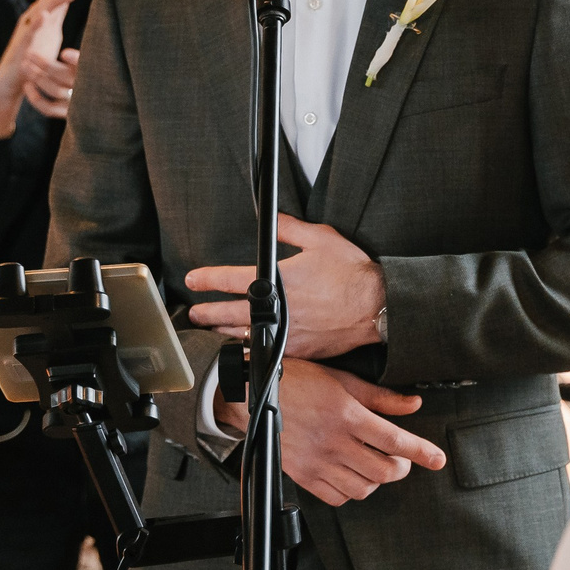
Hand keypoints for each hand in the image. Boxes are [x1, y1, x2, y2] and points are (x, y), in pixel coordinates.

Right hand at [0, 0, 88, 132]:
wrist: (12, 81)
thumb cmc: (33, 56)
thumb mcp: (50, 31)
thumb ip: (58, 13)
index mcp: (43, 16)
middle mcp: (33, 19)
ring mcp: (26, 32)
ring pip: (42, 11)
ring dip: (56, 0)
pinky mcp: (20, 47)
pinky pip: (29, 34)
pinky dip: (37, 24)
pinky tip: (46, 15)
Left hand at [188, 217, 385, 358]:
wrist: (377, 307)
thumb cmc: (352, 273)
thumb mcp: (321, 239)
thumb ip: (290, 229)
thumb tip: (273, 218)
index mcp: (276, 281)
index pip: (229, 279)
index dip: (206, 278)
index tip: (193, 279)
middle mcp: (275, 310)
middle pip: (227, 314)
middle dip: (206, 313)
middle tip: (194, 313)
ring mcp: (285, 333)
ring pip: (244, 335)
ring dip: (224, 331)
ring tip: (213, 328)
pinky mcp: (299, 350)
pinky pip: (266, 350)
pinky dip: (252, 346)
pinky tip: (247, 344)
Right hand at [219, 360, 437, 506]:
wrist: (252, 397)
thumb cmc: (298, 382)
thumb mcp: (343, 381)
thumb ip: (381, 398)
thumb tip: (413, 406)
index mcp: (347, 415)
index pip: (395, 440)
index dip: (421, 452)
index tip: (438, 459)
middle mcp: (334, 443)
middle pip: (384, 470)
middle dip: (401, 467)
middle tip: (401, 458)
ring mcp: (317, 463)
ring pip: (363, 488)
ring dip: (377, 479)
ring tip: (374, 464)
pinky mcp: (302, 476)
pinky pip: (337, 497)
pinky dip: (352, 491)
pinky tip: (351, 474)